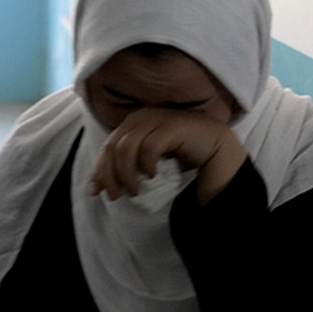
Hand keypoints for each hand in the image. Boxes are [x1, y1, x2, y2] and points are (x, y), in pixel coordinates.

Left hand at [90, 107, 245, 206]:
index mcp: (133, 122)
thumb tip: (97, 187)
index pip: (108, 146)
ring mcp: (157, 119)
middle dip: (111, 175)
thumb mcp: (148, 162)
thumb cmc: (182, 155)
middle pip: (114, 147)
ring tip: (136, 190)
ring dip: (127, 173)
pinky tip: (152, 175)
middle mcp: (142, 117)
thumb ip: (126, 168)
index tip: (96, 191)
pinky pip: (149, 147)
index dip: (99, 169)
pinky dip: (147, 164)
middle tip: (117, 195)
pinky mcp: (172, 126)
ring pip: (127, 148)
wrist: (216, 149)